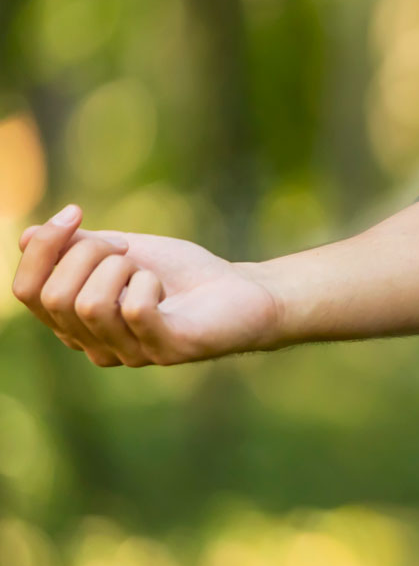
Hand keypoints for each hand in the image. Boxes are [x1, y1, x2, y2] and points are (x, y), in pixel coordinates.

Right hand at [12, 205, 280, 366]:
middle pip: (54, 297)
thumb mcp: (123, 251)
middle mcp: (96, 345)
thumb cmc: (183, 274)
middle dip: (87, 254)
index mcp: (77, 323)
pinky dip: (147, 283)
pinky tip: (163, 286)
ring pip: (88, 305)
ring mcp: (130, 353)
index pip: (27, 293)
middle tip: (126, 248)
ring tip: (144, 269)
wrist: (245, 290)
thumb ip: (77, 247)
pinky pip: (133, 311)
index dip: (43, 248)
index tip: (76, 212)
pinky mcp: (166, 351)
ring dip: (118, 268)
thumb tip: (25, 236)